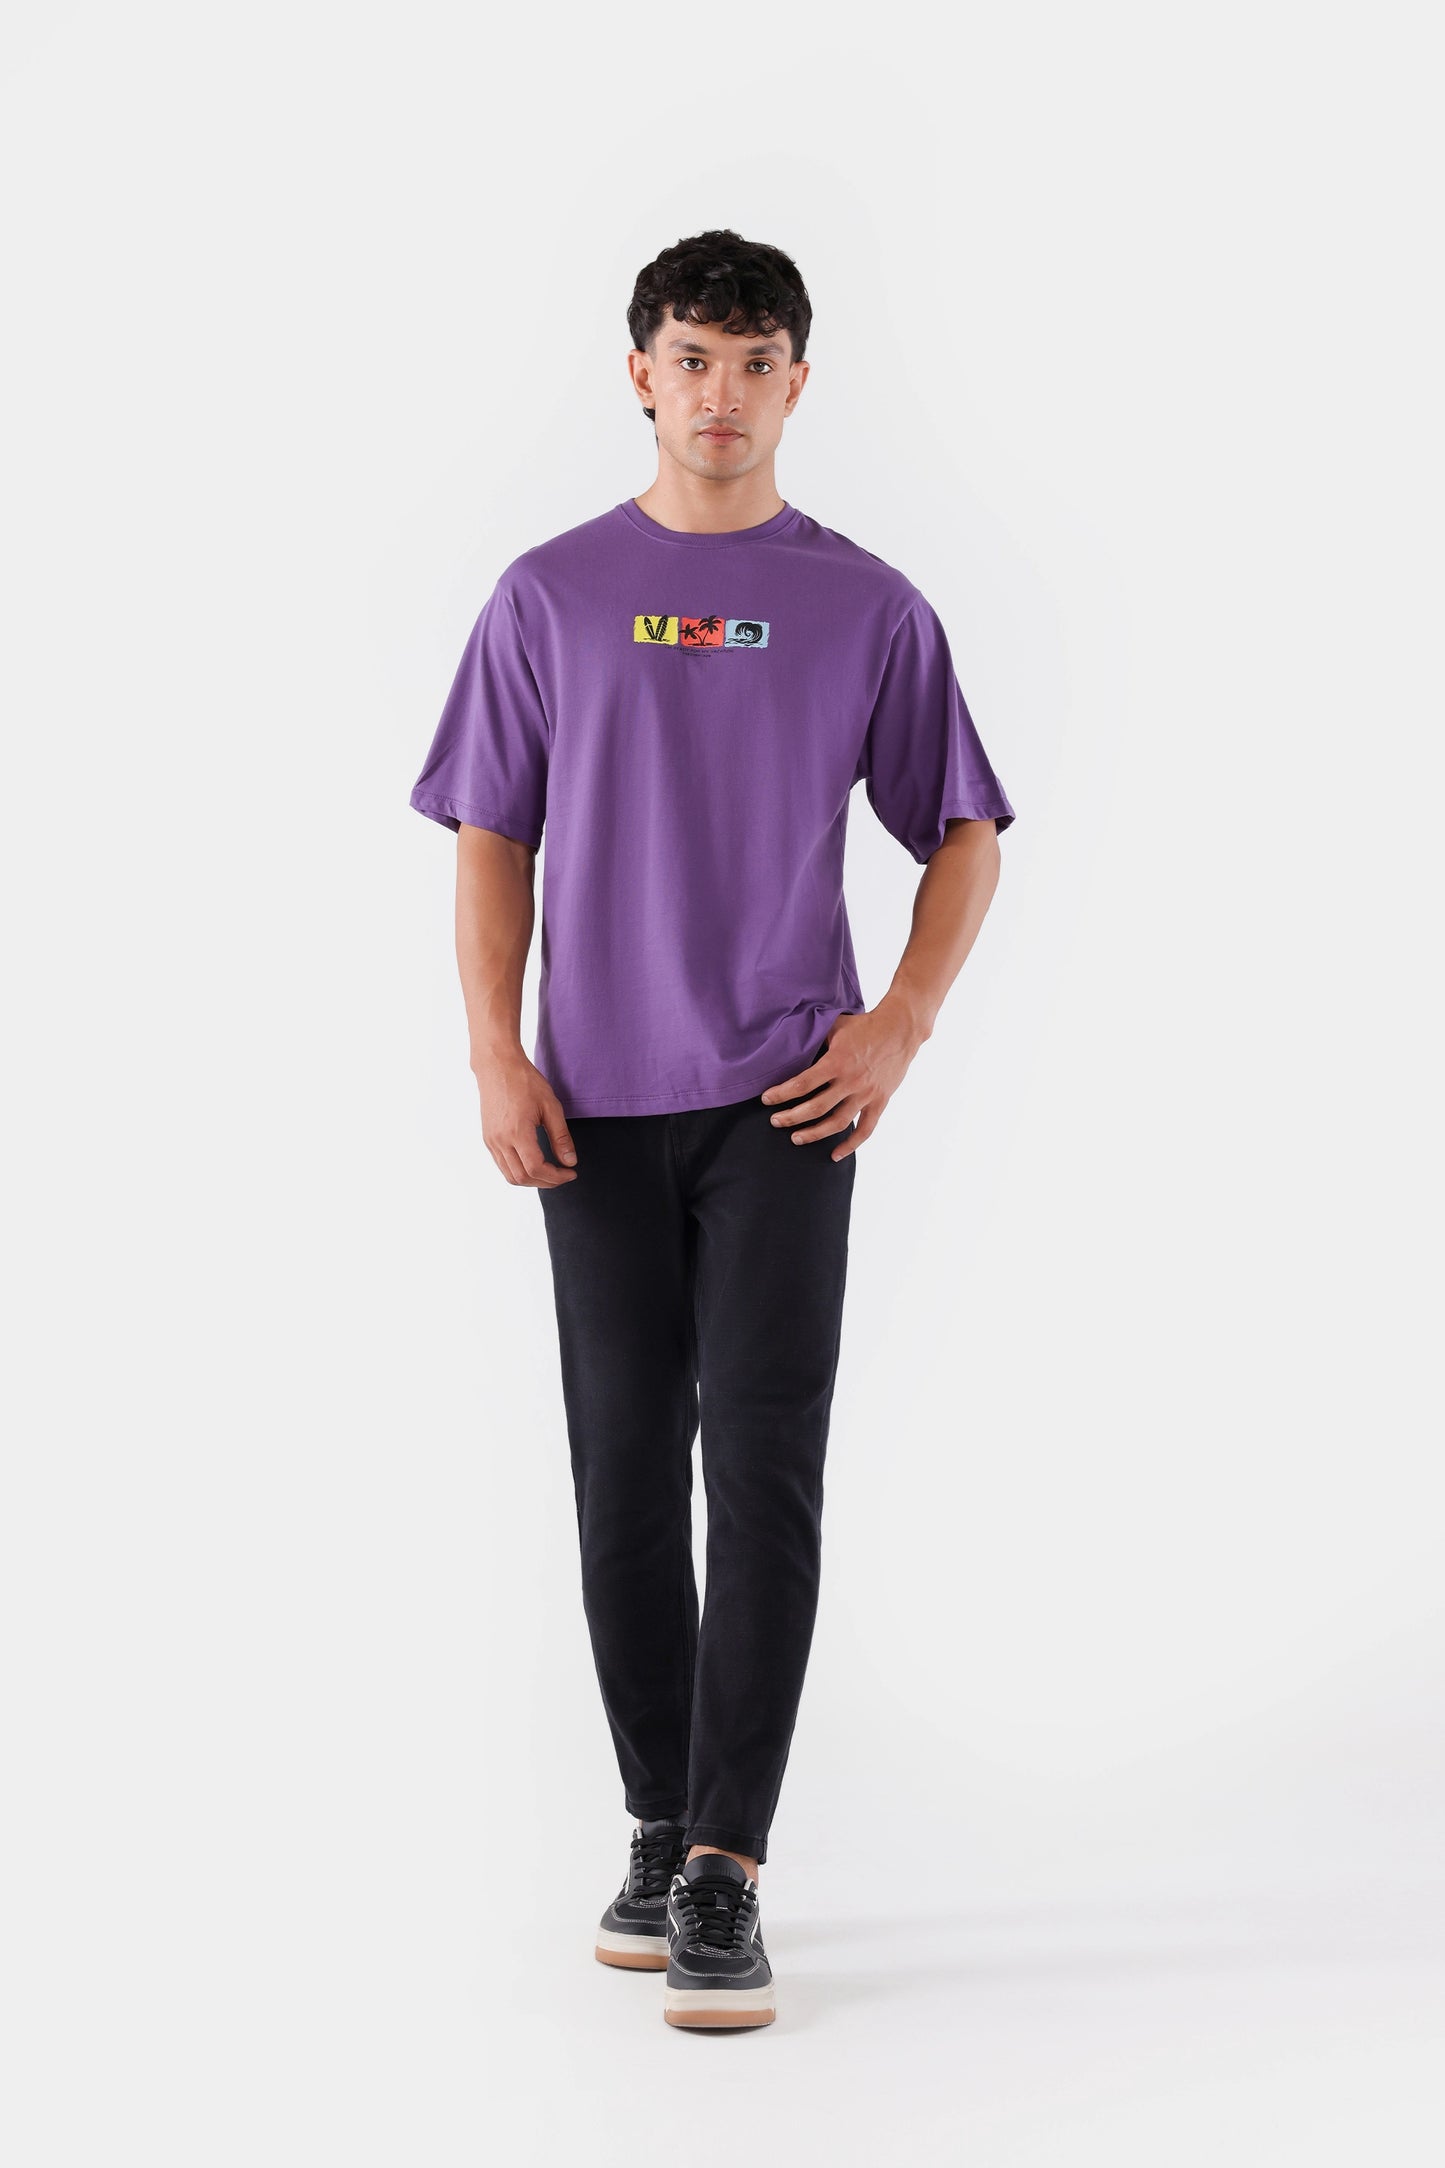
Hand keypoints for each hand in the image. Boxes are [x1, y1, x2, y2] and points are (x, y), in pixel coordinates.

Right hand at [472, 1049, 578, 1186]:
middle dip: (546, 1182)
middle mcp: (500, 1140)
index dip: (556, 1177)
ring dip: (532, 1180)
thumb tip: (570, 1162)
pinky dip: (519, 1171)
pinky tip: (534, 1163)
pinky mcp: (488, 1138)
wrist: (497, 1066)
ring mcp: (491, 1141)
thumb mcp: (551, 1106)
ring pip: (510, 1176)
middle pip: (522, 1178)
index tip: (571, 1172)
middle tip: (563, 1175)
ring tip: (550, 1172)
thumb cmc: (525, 1081)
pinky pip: (502, 1165)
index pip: (536, 1169)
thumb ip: (561, 1137)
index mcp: (517, 1132)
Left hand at [760, 1003, 923, 1159]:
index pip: (802, 1084)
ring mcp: (866, 1094)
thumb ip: (815, 1038)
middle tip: (776, 1122)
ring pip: (837, 1123)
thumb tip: (789, 1043)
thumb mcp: (835, 1025)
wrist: (901, 1029)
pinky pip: (865, 1129)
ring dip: (814, 1134)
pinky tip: (835, 1155)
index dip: (781, 1094)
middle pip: (816, 1107)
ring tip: (796, 1139)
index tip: (766, 1099)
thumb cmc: (864, 1025)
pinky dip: (851, 1145)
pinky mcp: (880, 1101)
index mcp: (837, 1061)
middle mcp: (851, 1081)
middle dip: (791, 1117)